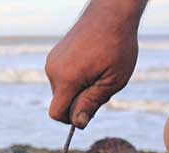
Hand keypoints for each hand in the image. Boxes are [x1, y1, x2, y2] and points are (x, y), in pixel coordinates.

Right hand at [45, 0, 145, 127]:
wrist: (110, 12)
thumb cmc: (117, 45)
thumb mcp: (112, 80)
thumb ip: (92, 103)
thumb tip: (78, 124)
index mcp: (66, 79)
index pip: (57, 113)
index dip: (71, 119)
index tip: (88, 111)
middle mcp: (53, 71)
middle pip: (61, 101)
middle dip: (78, 100)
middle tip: (102, 84)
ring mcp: (52, 61)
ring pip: (62, 89)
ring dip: (78, 88)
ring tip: (98, 70)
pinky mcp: (54, 55)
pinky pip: (61, 76)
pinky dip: (74, 77)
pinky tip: (91, 62)